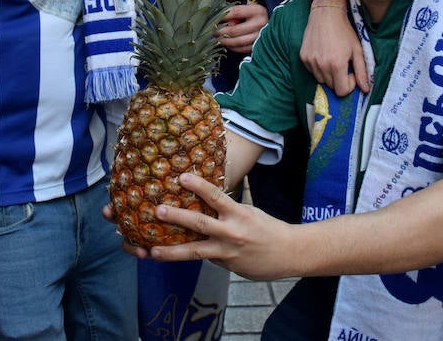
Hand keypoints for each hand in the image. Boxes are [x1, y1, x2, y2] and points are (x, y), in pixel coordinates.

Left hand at [140, 173, 299, 281]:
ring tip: (153, 252)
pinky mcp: (226, 266)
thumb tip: (204, 202)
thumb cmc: (267, 228)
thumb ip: (227, 210)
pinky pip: (206, 259)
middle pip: (200, 224)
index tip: (182, 177)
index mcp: (238, 214)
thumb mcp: (249, 212)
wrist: (289, 253)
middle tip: (158, 211)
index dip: (198, 186)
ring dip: (172, 252)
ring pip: (195, 252)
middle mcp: (231, 233)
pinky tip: (173, 255)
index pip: (216, 196)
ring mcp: (227, 253)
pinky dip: (191, 255)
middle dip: (177, 217)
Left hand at [218, 2, 267, 53]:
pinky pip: (242, 49)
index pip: (236, 12)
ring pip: (238, 41)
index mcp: (257, 11)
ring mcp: (261, 37)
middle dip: (220, 31)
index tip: (213, 18)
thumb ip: (234, 11)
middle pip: (235, 30)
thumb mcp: (247, 8)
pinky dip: (232, 47)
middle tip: (212, 31)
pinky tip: (226, 43)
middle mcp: (261, 24)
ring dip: (225, 41)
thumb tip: (215, 16)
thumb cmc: (253, 15)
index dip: (222, 16)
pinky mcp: (258, 46)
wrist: (268, 24)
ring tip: (216, 38)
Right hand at [298, 0, 368, 94]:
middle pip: (331, 86)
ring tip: (333, 58)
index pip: (341, 91)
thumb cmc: (344, 30)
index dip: (349, 84)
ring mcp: (310, 61)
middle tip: (343, 63)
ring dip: (328, 74)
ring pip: (321, 79)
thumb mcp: (357, 50)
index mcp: (336, 65)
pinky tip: (323, 54)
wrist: (326, 14)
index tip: (351, 72)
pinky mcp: (303, 57)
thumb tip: (366, 89)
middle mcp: (321, 65)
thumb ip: (362, 71)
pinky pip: (312, 71)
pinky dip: (318, 67)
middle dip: (339, 78)